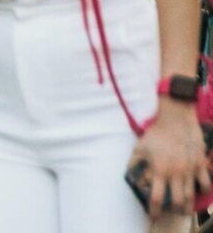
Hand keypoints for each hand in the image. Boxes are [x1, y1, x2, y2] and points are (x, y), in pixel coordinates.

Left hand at [133, 98, 205, 214]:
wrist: (176, 120)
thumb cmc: (156, 133)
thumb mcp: (140, 147)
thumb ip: (134, 163)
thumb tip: (130, 175)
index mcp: (160, 170)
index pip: (157, 197)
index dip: (155, 210)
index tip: (153, 215)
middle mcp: (176, 173)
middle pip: (178, 201)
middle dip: (175, 211)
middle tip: (172, 213)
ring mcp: (190, 170)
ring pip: (192, 195)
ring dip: (188, 205)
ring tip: (184, 209)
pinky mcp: (200, 165)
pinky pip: (205, 183)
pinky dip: (203, 190)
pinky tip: (199, 192)